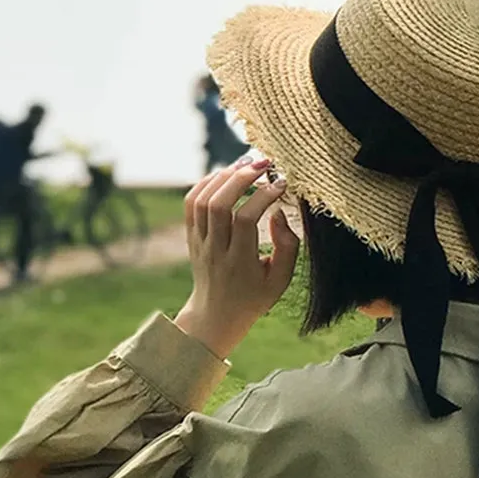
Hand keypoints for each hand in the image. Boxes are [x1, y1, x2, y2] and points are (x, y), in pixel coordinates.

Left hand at [174, 158, 298, 358]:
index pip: (246, 221)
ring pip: (202, 200)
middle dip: (241, 178)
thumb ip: (287, 247)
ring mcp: (199, 243)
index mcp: (240, 263)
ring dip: (223, 176)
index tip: (282, 184)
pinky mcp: (191, 237)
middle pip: (218, 205)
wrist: (217, 315)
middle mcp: (215, 251)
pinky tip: (224, 174)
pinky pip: (191, 203)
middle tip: (263, 163)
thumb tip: (278, 213)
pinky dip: (205, 183)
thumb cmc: (254, 297)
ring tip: (246, 164)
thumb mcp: (280, 280)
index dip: (263, 197)